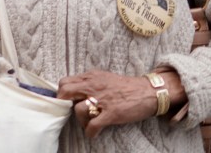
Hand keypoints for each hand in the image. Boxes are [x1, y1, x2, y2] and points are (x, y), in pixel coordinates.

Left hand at [59, 70, 179, 139]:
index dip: (61, 93)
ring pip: (78, 110)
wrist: (148, 92)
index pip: (66, 81)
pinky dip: (90, 131)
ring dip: (80, 120)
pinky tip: (93, 133)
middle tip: (68, 112)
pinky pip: (93, 125)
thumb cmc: (126, 87)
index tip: (63, 101)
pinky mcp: (112, 113)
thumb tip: (75, 90)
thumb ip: (90, 82)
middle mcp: (94, 86)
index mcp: (91, 77)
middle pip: (66, 91)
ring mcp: (103, 100)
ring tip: (87, 123)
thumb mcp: (104, 78)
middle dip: (63, 103)